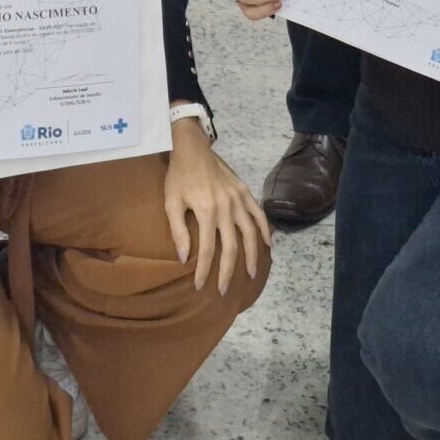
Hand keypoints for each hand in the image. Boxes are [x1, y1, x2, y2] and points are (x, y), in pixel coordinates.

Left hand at [163, 118, 270, 293]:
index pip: (206, 250)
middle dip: (228, 272)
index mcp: (206, 211)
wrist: (193, 148)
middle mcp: (226, 208)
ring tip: (252, 273)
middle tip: (225, 290)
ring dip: (252, 256)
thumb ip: (178, 231)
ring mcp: (238, 199)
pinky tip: (268, 244)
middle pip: (231, 247)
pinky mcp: (245, 192)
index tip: (200, 286)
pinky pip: (259, 214)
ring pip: (250, 233)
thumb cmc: (178, 177)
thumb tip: (185, 258)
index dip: (204, 271)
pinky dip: (265, 230)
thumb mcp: (171, 203)